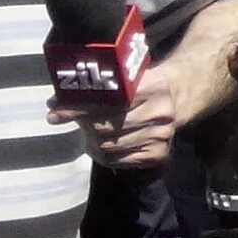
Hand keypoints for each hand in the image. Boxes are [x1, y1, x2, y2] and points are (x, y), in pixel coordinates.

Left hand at [59, 50, 211, 171]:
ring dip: (91, 141)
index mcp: (152, 87)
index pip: (106, 102)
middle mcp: (160, 113)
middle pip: (105, 127)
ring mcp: (161, 136)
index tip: (54, 112)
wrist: (183, 93)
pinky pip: (119, 161)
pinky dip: (104, 155)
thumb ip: (99, 87)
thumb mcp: (130, 76)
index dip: (76, 109)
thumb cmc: (146, 83)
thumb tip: (55, 102)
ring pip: (109, 146)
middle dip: (82, 125)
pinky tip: (102, 146)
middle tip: (70, 121)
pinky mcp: (159, 154)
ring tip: (87, 133)